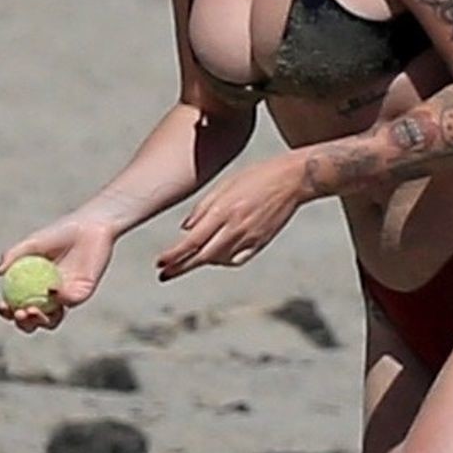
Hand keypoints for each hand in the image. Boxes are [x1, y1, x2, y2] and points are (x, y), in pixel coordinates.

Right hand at [0, 212, 115, 332]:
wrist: (88, 226)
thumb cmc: (60, 233)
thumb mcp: (32, 244)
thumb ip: (13, 256)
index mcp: (33, 289)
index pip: (17, 307)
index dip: (7, 311)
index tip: (1, 305)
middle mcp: (50, 298)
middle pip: (34, 322)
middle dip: (23, 323)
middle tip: (19, 312)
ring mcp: (66, 298)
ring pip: (52, 321)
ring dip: (39, 321)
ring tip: (30, 309)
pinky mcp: (83, 293)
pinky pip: (70, 301)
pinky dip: (59, 299)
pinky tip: (51, 289)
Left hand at [156, 153, 306, 281]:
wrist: (293, 180)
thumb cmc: (258, 176)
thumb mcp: (225, 185)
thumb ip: (203, 208)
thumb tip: (185, 229)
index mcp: (223, 211)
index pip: (192, 241)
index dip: (174, 255)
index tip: (160, 263)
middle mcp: (235, 228)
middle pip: (203, 256)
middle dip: (180, 267)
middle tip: (164, 275)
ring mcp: (249, 238)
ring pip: (219, 260)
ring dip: (202, 262)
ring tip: (189, 259)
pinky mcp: (261, 243)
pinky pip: (236, 259)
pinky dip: (222, 261)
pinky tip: (215, 256)